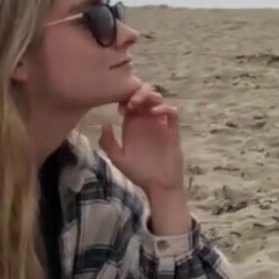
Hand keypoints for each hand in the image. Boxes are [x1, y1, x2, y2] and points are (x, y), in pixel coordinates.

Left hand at [100, 81, 183, 195]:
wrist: (158, 186)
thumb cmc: (138, 172)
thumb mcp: (118, 158)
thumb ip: (108, 142)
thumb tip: (105, 123)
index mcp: (132, 125)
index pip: (129, 102)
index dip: (125, 98)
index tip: (120, 106)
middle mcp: (146, 121)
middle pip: (145, 96)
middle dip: (138, 93)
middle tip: (131, 102)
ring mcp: (160, 124)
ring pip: (158, 100)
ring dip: (150, 97)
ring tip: (140, 105)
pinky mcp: (172, 130)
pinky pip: (172, 113)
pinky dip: (164, 108)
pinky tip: (154, 114)